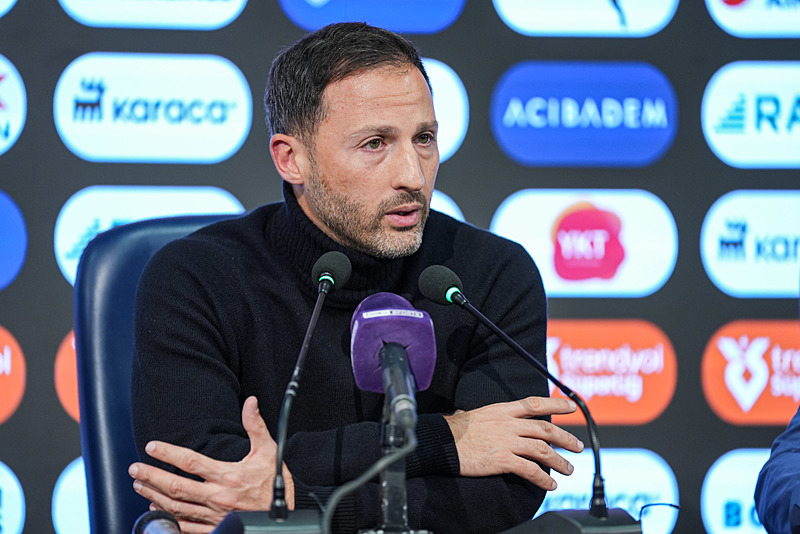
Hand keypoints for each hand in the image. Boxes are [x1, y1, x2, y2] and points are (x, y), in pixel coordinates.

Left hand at [128, 396, 293, 533]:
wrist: (286, 514)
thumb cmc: (275, 483)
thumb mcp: (268, 451)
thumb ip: (255, 425)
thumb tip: (251, 402)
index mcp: (227, 475)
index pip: (190, 462)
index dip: (168, 453)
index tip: (152, 447)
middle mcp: (217, 496)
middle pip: (175, 486)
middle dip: (151, 476)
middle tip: (135, 469)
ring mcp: (213, 515)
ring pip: (175, 506)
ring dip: (154, 495)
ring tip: (140, 486)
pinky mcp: (215, 527)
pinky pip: (185, 526)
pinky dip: (168, 517)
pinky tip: (157, 510)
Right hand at [444, 396, 583, 491]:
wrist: (442, 441)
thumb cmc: (454, 430)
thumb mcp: (475, 414)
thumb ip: (489, 417)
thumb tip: (480, 415)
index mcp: (502, 410)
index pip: (535, 404)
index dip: (555, 404)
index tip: (571, 407)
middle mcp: (508, 424)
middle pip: (545, 429)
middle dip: (565, 438)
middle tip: (577, 446)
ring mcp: (507, 441)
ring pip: (542, 450)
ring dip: (559, 460)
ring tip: (569, 469)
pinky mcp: (502, 459)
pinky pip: (529, 469)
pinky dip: (543, 478)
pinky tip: (549, 484)